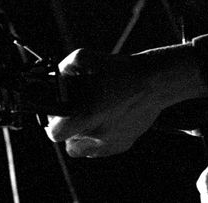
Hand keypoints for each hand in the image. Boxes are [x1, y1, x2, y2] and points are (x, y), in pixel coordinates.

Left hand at [45, 44, 207, 157]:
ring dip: (83, 137)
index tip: (58, 114)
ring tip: (92, 116)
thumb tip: (58, 74)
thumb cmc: (122, 69)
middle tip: (76, 112)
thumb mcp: (88, 57)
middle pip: (69, 143)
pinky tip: (107, 118)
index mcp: (88, 116)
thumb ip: (67, 66)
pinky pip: (103, 149)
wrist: (154, 81)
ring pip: (85, 150)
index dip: (53, 123)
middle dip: (70, 129)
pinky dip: (100, 138)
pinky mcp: (124, 144)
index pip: (56, 133)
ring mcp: (112, 143)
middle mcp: (98, 135)